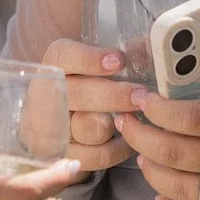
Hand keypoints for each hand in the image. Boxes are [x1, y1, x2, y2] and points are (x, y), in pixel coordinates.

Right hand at [42, 37, 148, 169]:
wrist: (64, 122)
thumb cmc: (91, 84)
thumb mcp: (99, 64)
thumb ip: (121, 54)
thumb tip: (152, 45)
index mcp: (55, 64)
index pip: (64, 56)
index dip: (90, 59)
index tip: (119, 60)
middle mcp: (47, 95)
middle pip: (77, 94)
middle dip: (112, 96)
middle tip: (141, 96)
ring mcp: (52, 128)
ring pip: (85, 127)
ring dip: (116, 125)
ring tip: (139, 119)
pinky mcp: (65, 154)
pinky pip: (93, 155)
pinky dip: (117, 149)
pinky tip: (132, 140)